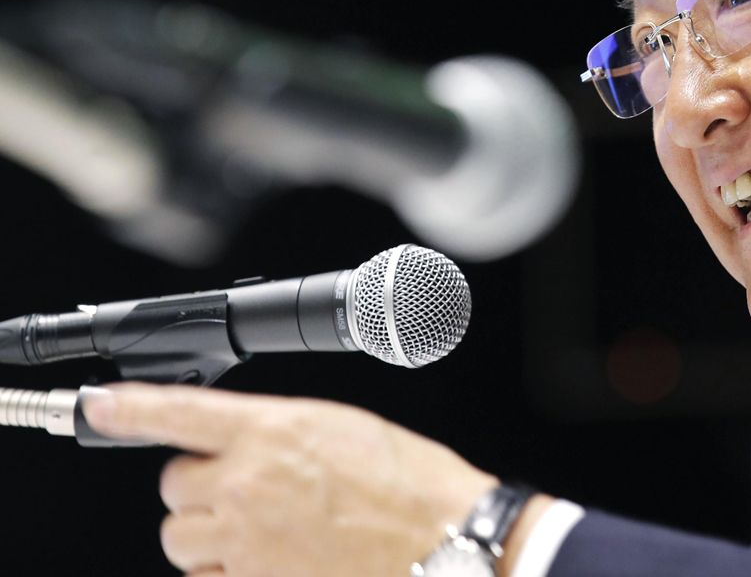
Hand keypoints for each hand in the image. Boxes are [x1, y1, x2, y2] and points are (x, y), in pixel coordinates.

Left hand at [83, 382, 498, 576]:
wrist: (440, 537)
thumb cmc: (408, 481)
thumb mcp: (340, 428)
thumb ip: (278, 433)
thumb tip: (246, 445)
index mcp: (272, 429)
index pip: (178, 412)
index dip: (126, 408)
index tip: (95, 405)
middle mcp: (248, 483)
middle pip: (173, 485)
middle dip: (200, 486)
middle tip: (245, 487)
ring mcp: (246, 539)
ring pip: (178, 537)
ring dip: (205, 531)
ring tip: (254, 528)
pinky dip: (224, 570)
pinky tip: (264, 558)